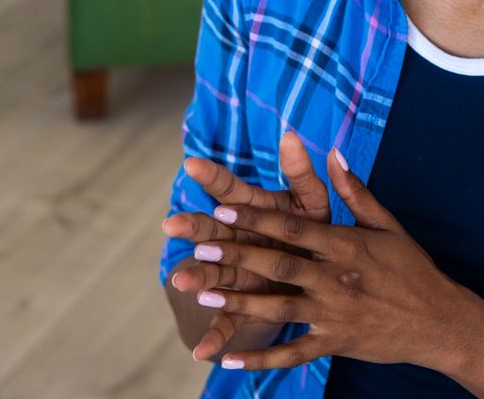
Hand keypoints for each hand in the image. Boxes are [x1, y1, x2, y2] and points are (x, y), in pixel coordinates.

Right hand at [162, 131, 331, 359]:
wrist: (310, 274)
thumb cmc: (311, 228)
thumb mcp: (311, 201)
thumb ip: (300, 171)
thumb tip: (291, 133)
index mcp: (254, 210)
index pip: (230, 190)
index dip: (213, 176)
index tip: (193, 163)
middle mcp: (238, 238)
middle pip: (212, 230)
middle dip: (193, 228)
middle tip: (172, 224)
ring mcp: (236, 271)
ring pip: (212, 273)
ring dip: (197, 277)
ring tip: (181, 280)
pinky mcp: (242, 304)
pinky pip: (227, 321)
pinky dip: (216, 335)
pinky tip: (203, 350)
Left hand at [193, 146, 470, 373]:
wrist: (439, 320)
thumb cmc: (412, 267)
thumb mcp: (387, 224)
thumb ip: (354, 190)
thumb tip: (334, 151)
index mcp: (346, 245)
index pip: (295, 227)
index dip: (258, 218)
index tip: (224, 208)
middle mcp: (336, 279)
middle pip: (280, 266)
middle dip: (239, 256)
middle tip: (200, 247)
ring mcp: (334, 315)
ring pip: (280, 308)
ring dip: (241, 302)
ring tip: (205, 296)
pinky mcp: (335, 343)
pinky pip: (294, 353)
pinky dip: (262, 359)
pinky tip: (231, 359)